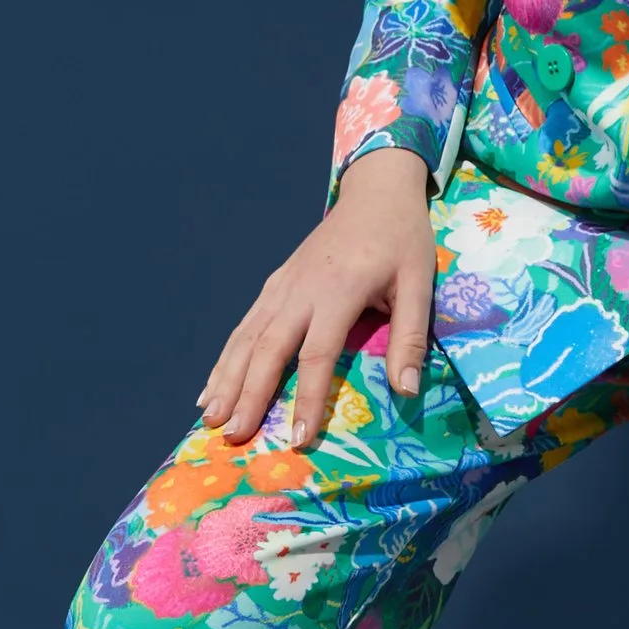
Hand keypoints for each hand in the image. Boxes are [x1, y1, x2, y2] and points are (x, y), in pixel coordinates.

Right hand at [198, 149, 436, 448]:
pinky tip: (212, 385)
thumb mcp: (418, 284)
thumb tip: (406, 391)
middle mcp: (301, 290)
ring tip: (210, 417)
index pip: (316, 354)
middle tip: (232, 434)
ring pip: (247, 337)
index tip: (297, 437)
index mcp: (338, 290)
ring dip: (226, 379)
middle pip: (268, 349)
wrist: (375, 191)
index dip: (306, 398)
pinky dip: (226, 357)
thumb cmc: (401, 239)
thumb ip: (411, 337)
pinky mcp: (276, 283)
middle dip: (248, 394)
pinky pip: (246, 325)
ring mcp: (283, 285)